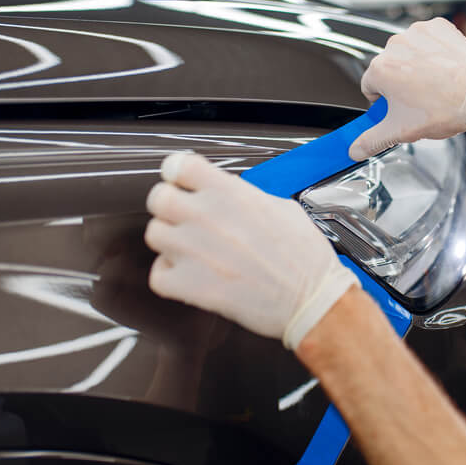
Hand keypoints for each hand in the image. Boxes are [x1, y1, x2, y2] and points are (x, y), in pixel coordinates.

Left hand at [144, 152, 359, 348]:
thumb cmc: (304, 256)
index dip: (178, 175)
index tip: (182, 183)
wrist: (312, 299)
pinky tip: (192, 276)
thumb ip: (244, 195)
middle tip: (185, 219)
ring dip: (170, 242)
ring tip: (192, 251)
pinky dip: (171, 277)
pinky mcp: (189, 285)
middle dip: (170, 208)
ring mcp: (193, 251)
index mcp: (229, 192)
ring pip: (154, 235)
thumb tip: (227, 193)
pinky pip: (158, 275)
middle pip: (157, 198)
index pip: (177, 165)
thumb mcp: (281, 206)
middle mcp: (206, 216)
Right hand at [349, 18, 465, 159]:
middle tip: (421, 101)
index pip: (369, 86)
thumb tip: (355, 149)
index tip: (399, 108)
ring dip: (417, 66)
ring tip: (436, 86)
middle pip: (389, 68)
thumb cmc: (446, 108)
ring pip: (409, 53)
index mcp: (380, 69)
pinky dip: (435, 52)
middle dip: (401, 84)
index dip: (384, 101)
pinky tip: (446, 69)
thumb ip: (372, 140)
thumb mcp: (402, 131)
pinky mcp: (439, 27)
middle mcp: (395, 45)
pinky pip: (429, 41)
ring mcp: (418, 33)